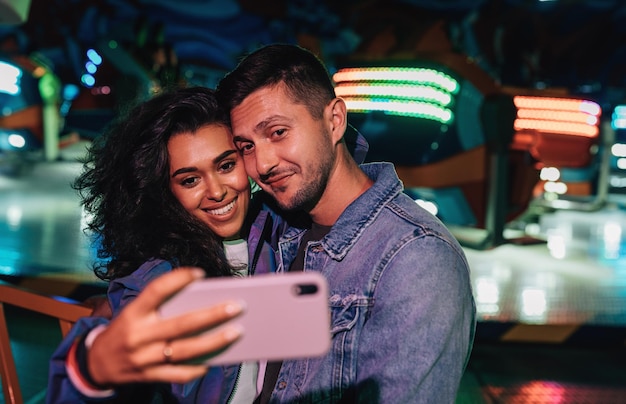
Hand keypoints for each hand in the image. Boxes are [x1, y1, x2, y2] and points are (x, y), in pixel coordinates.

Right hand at [87, 267, 243, 384]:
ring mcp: (144, 358)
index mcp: (133, 312)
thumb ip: (160, 307)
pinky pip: (178, 373)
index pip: (156, 291)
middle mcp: (138, 335)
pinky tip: (215, 360)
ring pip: (185, 350)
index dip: (177, 279)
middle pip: (181, 324)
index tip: (200, 273)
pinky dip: (197, 368)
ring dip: (214, 341)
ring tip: (237, 332)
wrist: (96, 364)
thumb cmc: (126, 330)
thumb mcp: (135, 313)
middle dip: (212, 315)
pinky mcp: (149, 376)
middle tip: (237, 306)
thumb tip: (202, 301)